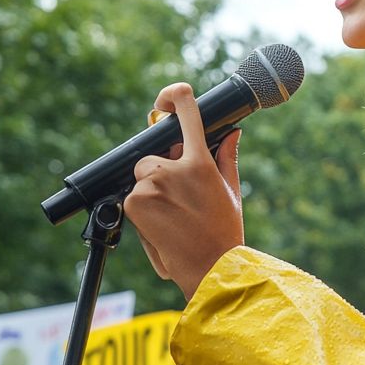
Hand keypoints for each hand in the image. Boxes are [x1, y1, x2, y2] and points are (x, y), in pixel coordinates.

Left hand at [123, 83, 243, 298]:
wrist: (209, 269)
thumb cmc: (224, 233)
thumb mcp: (231, 192)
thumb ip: (227, 158)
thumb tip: (232, 134)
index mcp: (200, 161)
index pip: (187, 112)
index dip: (175, 96)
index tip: (169, 96)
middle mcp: (173, 168)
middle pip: (155, 155)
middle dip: (162, 170)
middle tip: (181, 199)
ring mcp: (151, 185)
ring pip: (143, 178)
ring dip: (152, 192)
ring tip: (173, 217)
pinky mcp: (134, 203)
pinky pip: (133, 197)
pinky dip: (143, 208)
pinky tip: (162, 225)